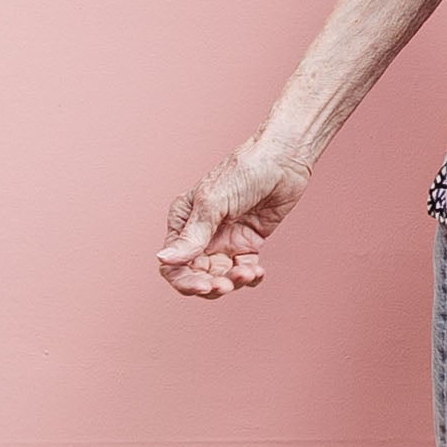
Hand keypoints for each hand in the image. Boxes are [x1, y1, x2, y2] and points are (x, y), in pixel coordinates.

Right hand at [156, 139, 312, 299]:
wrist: (283, 160)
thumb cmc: (244, 171)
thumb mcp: (213, 203)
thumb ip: (192, 236)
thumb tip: (163, 259)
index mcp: (183, 221)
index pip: (173, 263)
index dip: (185, 281)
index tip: (204, 286)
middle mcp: (200, 233)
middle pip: (196, 274)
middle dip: (211, 285)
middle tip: (227, 286)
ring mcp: (224, 240)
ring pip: (220, 276)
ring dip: (233, 282)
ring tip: (248, 273)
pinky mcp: (247, 243)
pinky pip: (243, 271)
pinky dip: (249, 277)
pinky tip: (257, 272)